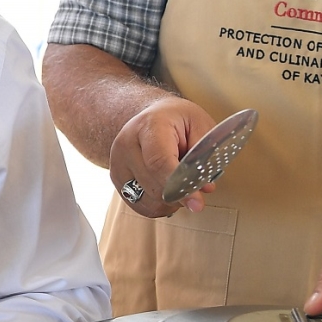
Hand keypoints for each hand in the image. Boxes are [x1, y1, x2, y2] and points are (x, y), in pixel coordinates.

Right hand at [109, 95, 219, 216]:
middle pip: (153, 186)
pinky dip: (157, 206)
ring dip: (169, 202)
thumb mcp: (200, 125)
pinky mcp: (116, 178)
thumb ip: (204, 155)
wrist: (151, 115)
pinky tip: (168, 194)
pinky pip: (138, 204)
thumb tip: (205, 188)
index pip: (159, 163)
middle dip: (180, 195)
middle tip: (197, 189)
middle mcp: (126, 144)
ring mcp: (117, 162)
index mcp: (149, 126)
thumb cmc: (177, 119)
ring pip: (146, 200)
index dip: (179, 186)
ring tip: (181, 187)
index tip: (197, 203)